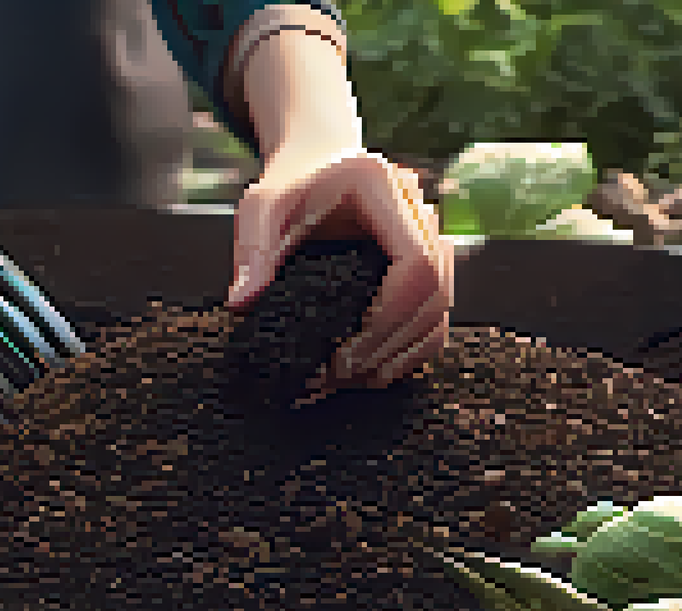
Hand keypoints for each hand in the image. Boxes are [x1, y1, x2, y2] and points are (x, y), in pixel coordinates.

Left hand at [228, 146, 452, 407]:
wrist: (315, 161)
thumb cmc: (290, 181)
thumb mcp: (262, 205)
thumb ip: (252, 249)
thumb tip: (242, 302)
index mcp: (384, 189)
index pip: (417, 265)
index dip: (389, 318)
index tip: (345, 352)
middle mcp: (419, 213)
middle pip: (436, 296)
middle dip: (389, 346)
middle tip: (336, 376)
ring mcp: (429, 241)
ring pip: (440, 314)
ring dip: (400, 355)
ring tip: (347, 379)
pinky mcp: (424, 268)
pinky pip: (432, 319)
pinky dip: (407, 351)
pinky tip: (367, 370)